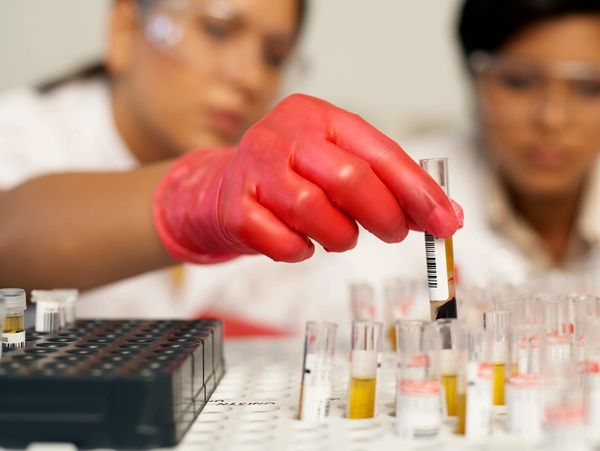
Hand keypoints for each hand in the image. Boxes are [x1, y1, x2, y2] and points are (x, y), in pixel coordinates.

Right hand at [153, 94, 462, 262]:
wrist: (223, 189)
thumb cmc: (292, 178)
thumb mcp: (337, 164)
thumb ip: (387, 186)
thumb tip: (445, 217)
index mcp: (318, 117)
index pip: (379, 152)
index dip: (418, 191)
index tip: (446, 222)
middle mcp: (284, 135)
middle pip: (348, 178)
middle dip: (383, 214)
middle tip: (395, 232)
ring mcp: (254, 169)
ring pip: (314, 211)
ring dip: (339, 235)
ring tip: (340, 236)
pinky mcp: (234, 208)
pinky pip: (282, 241)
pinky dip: (300, 250)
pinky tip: (301, 242)